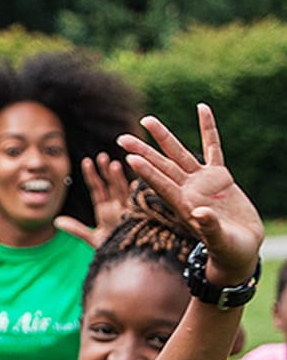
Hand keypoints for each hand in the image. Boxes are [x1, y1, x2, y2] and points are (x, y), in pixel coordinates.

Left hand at [54, 152, 133, 247]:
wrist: (128, 262)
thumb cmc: (113, 249)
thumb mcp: (92, 238)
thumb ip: (75, 229)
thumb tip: (56, 221)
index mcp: (107, 209)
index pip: (98, 188)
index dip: (92, 175)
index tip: (86, 161)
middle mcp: (119, 207)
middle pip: (112, 185)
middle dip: (107, 171)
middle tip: (101, 156)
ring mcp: (131, 212)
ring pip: (124, 192)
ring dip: (119, 179)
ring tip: (114, 165)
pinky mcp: (141, 220)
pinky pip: (140, 204)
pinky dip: (138, 194)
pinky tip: (137, 183)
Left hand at [118, 104, 263, 284]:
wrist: (239, 249)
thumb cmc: (228, 251)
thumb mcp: (218, 241)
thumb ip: (208, 227)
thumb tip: (199, 215)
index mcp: (183, 206)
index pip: (160, 184)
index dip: (145, 171)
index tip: (128, 158)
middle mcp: (187, 191)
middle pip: (160, 166)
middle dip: (141, 152)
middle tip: (121, 137)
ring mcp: (202, 182)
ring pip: (178, 154)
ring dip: (163, 137)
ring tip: (146, 121)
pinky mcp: (219, 177)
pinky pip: (213, 148)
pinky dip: (208, 128)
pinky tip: (202, 109)